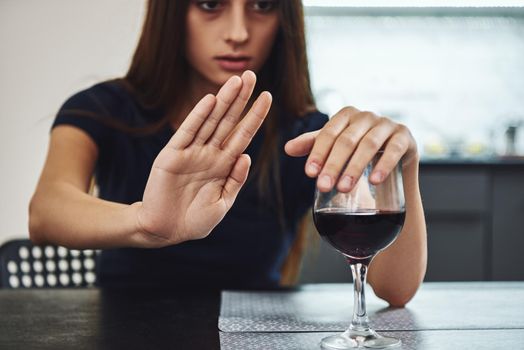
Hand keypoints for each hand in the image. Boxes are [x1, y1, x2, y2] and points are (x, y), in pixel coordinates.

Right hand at [136, 71, 271, 245]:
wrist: (166, 231)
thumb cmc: (195, 220)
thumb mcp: (222, 203)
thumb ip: (235, 180)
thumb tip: (246, 156)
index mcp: (224, 165)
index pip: (243, 134)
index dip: (255, 116)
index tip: (267, 96)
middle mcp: (209, 154)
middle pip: (228, 121)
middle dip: (240, 99)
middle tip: (251, 74)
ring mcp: (191, 153)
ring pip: (211, 121)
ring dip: (223, 101)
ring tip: (236, 80)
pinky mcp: (172, 156)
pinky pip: (187, 133)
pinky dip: (198, 117)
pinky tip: (210, 101)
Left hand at [284, 107, 417, 192]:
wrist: (392, 165)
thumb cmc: (358, 154)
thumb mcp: (334, 149)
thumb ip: (313, 145)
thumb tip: (287, 148)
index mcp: (346, 115)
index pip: (328, 133)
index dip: (318, 153)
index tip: (310, 174)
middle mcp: (367, 116)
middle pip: (347, 140)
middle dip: (333, 164)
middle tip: (324, 187)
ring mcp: (388, 124)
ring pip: (369, 145)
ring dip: (355, 167)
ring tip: (344, 188)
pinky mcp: (406, 137)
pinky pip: (395, 149)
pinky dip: (384, 165)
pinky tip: (374, 181)